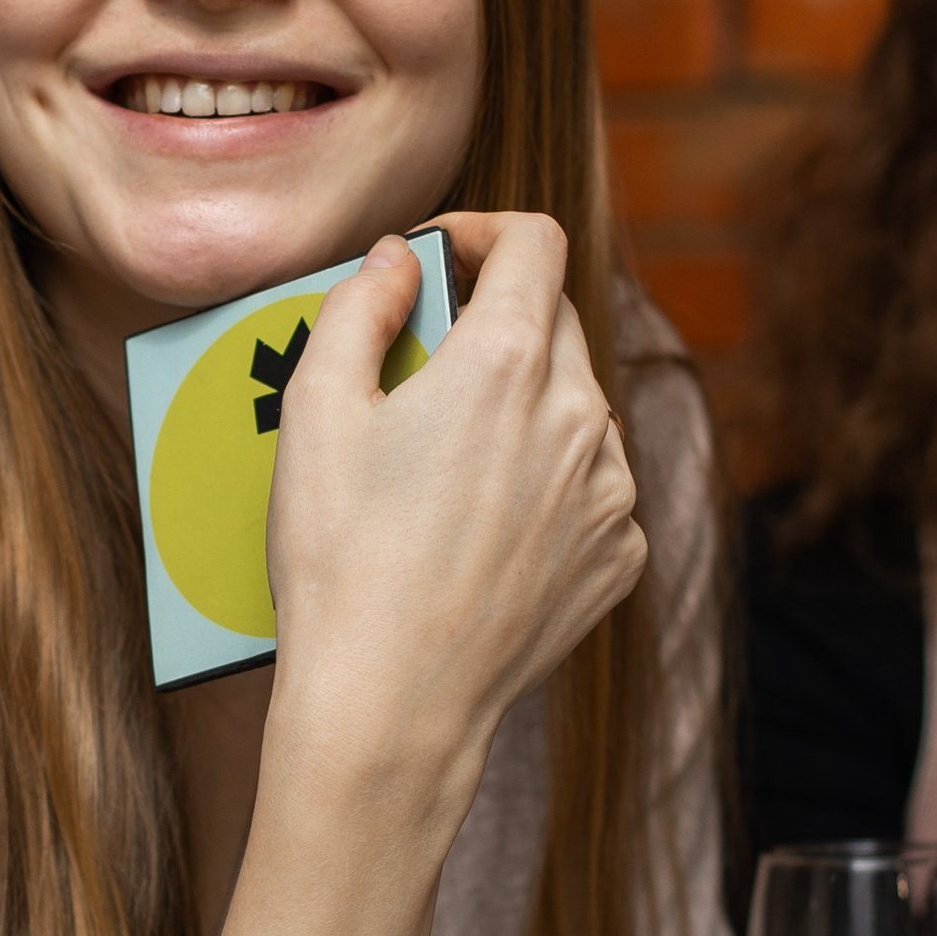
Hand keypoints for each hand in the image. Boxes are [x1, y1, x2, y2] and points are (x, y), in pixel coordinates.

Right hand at [264, 212, 646, 801]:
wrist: (391, 705)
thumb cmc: (340, 558)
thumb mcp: (316, 412)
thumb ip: (361, 305)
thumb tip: (399, 258)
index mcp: (508, 363)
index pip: (534, 240)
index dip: (483, 231)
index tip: (441, 258)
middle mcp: (582, 416)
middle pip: (553, 320)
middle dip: (493, 319)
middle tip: (422, 364)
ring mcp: (612, 492)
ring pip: (576, 407)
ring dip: (524, 405)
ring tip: (447, 460)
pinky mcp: (620, 556)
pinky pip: (591, 487)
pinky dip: (546, 484)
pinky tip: (479, 527)